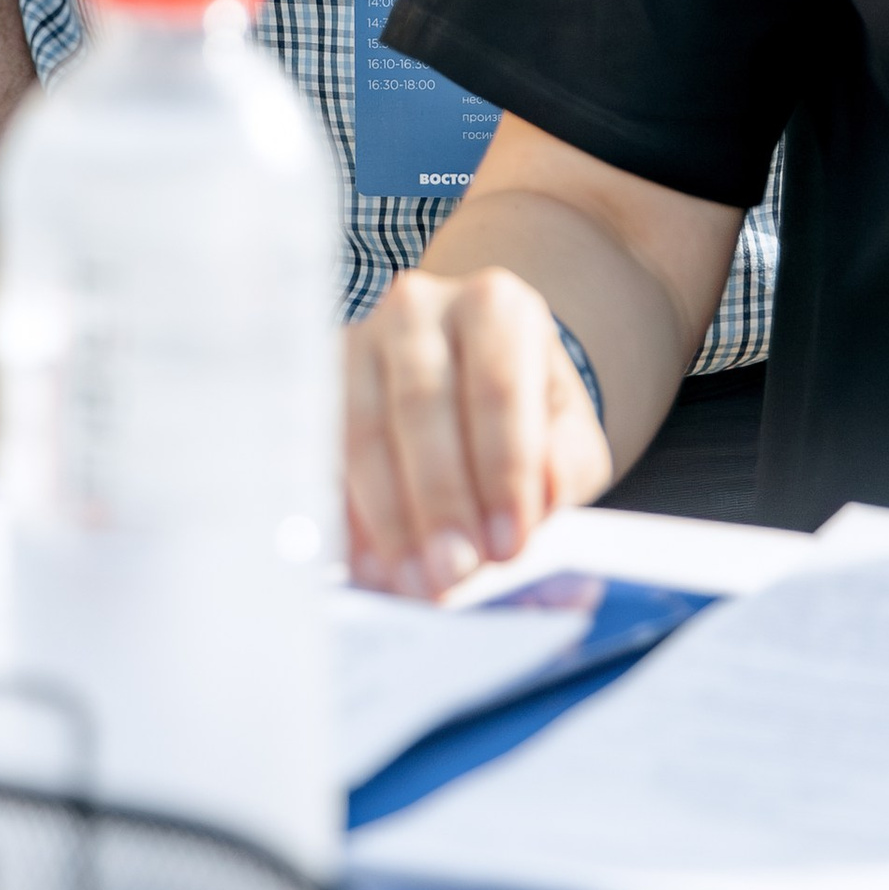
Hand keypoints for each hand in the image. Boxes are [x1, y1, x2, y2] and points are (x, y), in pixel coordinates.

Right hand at [345, 266, 611, 600]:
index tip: (509, 544)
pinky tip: (368, 565)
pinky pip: (326, 453)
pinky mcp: (320, 382)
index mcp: (495, 306)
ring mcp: (360, 340)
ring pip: (366, 431)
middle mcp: (421, 309)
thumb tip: (540, 498)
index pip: (498, 389)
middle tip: (455, 573)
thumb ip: (566, 462)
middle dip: (440, 500)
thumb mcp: (568, 427)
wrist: (468, 370)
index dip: (503, 470)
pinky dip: (344, 515)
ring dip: (390, 517)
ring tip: (416, 583)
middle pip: (423, 406)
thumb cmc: (524, 408)